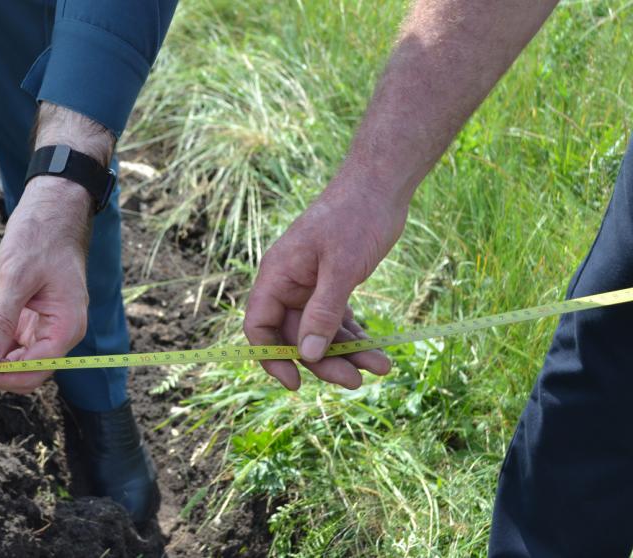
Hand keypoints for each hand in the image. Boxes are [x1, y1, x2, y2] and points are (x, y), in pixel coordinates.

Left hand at [0, 176, 91, 393]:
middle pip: (25, 370)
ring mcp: (47, 326)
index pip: (33, 368)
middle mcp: (60, 333)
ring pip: (15, 358)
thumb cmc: (41, 238)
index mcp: (66, 327)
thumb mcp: (16, 278)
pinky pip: (11, 341)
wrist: (51, 211)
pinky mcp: (34, 318)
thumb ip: (1, 322)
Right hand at [244, 183, 405, 389]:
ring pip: (320, 332)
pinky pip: (338, 321)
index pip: (260, 326)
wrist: (381, 185)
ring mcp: (311, 285)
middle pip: (295, 336)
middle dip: (323, 361)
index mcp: (277, 275)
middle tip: (356, 381)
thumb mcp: (341, 268)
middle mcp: (289, 284)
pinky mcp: (334, 284)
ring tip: (382, 366)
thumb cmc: (356, 218)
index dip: (272, 357)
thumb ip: (323, 312)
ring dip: (347, 353)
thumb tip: (306, 355)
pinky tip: (378, 350)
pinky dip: (356, 337)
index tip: (296, 383)